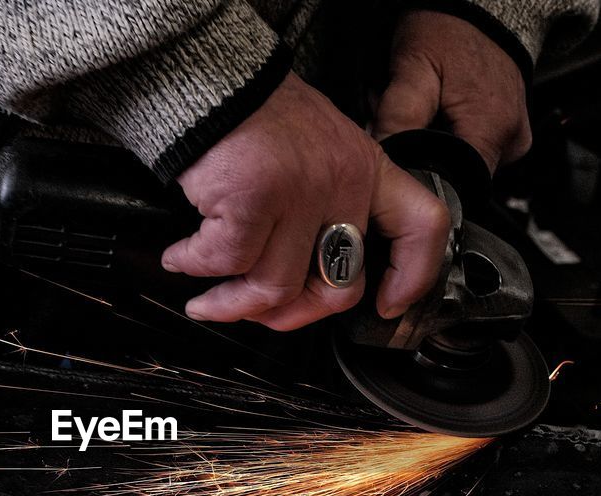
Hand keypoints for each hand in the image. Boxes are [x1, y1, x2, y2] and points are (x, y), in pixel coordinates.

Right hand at [163, 73, 449, 328]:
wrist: (208, 75)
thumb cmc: (253, 113)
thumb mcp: (319, 146)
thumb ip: (329, 201)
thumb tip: (311, 269)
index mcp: (366, 169)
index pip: (421, 227)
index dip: (412, 277)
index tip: (387, 305)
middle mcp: (342, 182)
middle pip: (338, 285)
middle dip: (292, 316)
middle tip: (259, 312)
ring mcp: (300, 193)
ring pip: (275, 286)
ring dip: (230, 303)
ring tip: (205, 297)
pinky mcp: (254, 199)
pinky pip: (228, 262)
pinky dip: (195, 266)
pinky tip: (180, 257)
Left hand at [374, 11, 531, 171]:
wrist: (482, 7)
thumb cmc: (450, 32)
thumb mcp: (413, 71)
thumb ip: (398, 119)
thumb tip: (387, 163)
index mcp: (490, 131)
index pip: (456, 189)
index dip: (424, 181)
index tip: (405, 160)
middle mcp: (511, 140)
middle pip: (459, 178)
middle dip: (427, 158)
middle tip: (409, 123)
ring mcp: (516, 137)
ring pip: (466, 165)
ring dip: (438, 147)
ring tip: (425, 113)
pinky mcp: (514, 132)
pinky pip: (478, 148)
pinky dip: (454, 137)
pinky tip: (442, 114)